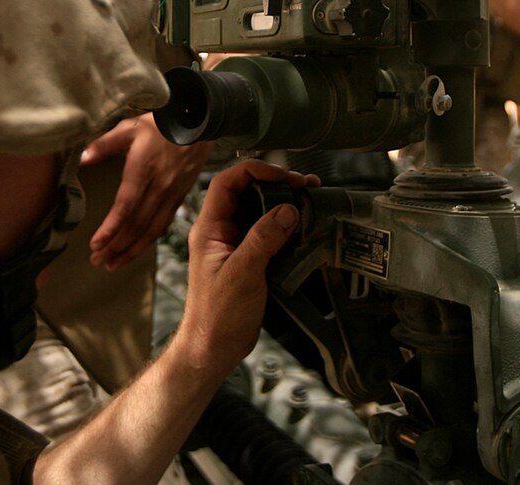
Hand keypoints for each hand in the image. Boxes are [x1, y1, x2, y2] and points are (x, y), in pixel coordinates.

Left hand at [82, 113, 211, 270]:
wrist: (198, 124)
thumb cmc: (161, 124)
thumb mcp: (129, 127)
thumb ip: (104, 144)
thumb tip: (82, 158)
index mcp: (142, 172)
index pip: (125, 208)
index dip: (110, 229)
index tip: (95, 244)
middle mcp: (158, 188)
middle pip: (136, 226)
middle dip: (116, 247)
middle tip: (97, 261)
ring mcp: (170, 195)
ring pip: (151, 230)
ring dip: (132, 250)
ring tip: (113, 263)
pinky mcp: (179, 197)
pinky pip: (163, 224)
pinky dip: (148, 240)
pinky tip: (137, 248)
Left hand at [178, 160, 319, 377]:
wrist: (213, 349)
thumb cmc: (217, 316)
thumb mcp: (242, 274)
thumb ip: (263, 239)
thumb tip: (287, 209)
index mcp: (209, 229)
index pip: (225, 183)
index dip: (252, 171)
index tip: (281, 174)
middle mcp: (220, 233)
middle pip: (245, 193)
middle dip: (274, 184)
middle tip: (304, 185)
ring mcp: (234, 246)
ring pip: (258, 212)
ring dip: (282, 203)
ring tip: (310, 197)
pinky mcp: (249, 260)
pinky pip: (267, 233)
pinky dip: (285, 226)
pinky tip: (304, 225)